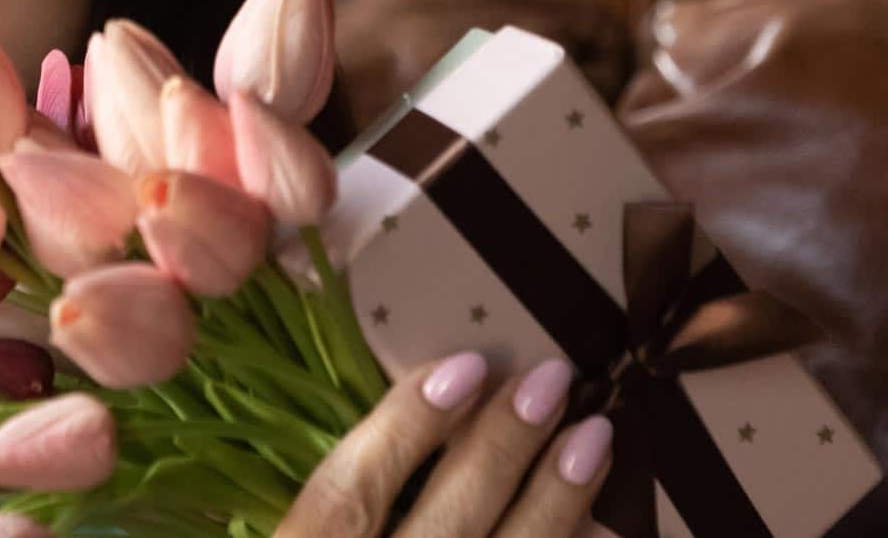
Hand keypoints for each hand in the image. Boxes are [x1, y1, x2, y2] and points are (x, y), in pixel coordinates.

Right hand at [279, 352, 610, 536]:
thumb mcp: (287, 535)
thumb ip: (321, 499)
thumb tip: (413, 400)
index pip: (344, 498)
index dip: (402, 430)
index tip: (462, 367)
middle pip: (443, 526)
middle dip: (500, 451)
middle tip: (550, 380)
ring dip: (555, 501)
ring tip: (595, 438)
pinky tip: (600, 518)